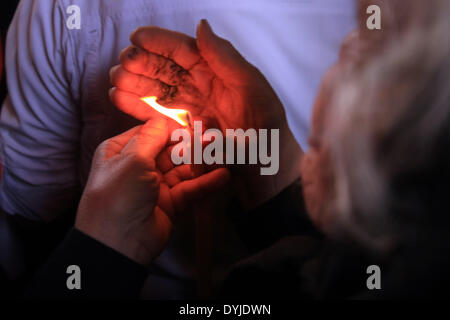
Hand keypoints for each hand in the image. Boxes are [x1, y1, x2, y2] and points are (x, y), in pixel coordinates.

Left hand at [75, 118, 229, 264]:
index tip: (195, 123)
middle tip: (215, 137)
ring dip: (202, 162)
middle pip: (170, 150)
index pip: (151, 133)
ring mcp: (154, 186)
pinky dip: (206, 183)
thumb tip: (163, 119)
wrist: (117, 245)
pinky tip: (222, 176)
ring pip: (183, 169)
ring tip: (224, 154)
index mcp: (121, 151)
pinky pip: (189, 189)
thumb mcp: (132, 160)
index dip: (173, 128)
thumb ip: (152, 138)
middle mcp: (138, 166)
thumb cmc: (118, 196)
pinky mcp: (169, 203)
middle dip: (192, 145)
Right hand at [109, 20, 302, 208]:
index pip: (188, 52)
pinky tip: (121, 100)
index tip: (135, 38)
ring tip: (116, 81)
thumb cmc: (271, 141)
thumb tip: (201, 25)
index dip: (162, 42)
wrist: (270, 184)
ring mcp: (196, 113)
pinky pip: (160, 117)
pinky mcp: (188, 135)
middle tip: (121, 65)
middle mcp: (208, 92)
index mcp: (224, 77)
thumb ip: (229, 61)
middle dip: (143, 64)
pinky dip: (140, 109)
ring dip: (137, 84)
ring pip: (160, 92)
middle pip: (170, 70)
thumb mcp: (257, 96)